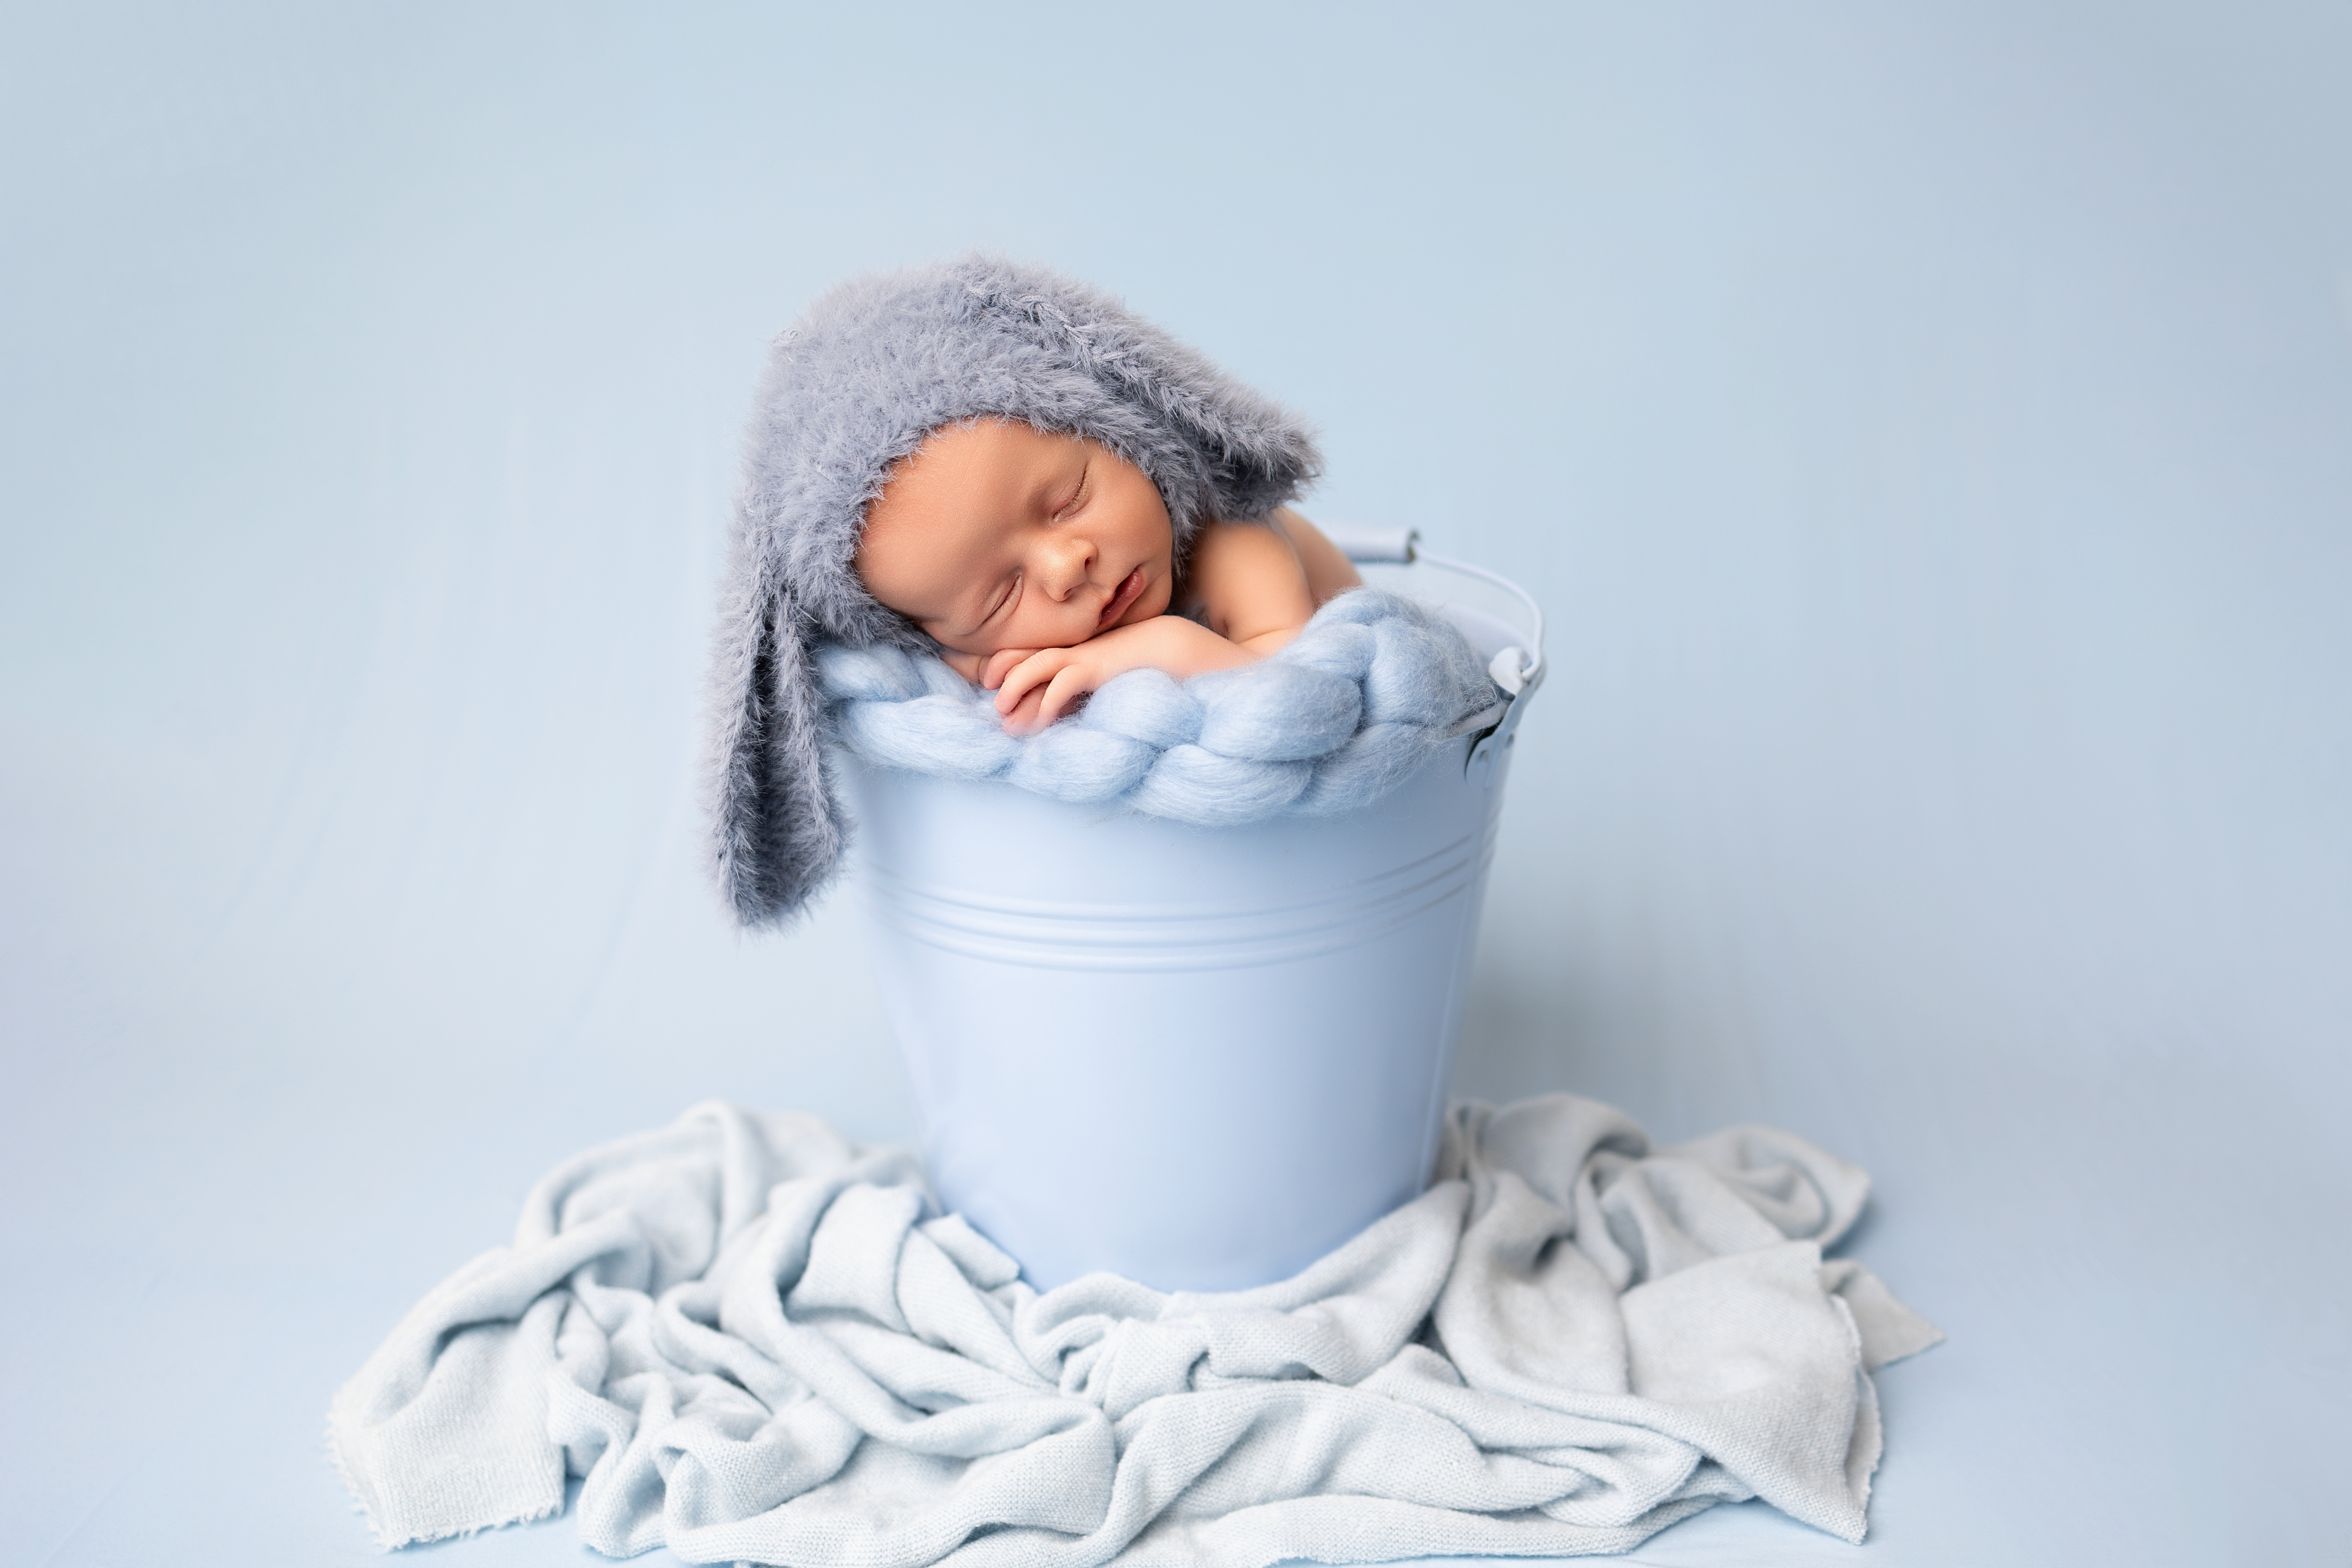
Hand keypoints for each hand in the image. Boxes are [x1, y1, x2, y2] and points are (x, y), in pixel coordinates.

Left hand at [983, 617, 1256, 734]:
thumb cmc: (1180, 668)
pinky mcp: (1103, 665)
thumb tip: (1100, 709)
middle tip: (994, 707)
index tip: (1001, 692)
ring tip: (1003, 717)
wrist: (1207, 655)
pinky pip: (1064, 678)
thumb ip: (1113, 689)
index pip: (1048, 656)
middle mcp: (1089, 648)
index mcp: (1095, 651)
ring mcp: (1095, 654)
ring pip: (1038, 664)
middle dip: (1006, 676)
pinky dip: (1045, 699)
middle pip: (1033, 654)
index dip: (1020, 668)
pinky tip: (1036, 723)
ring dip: (1016, 689)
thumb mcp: (1137, 678)